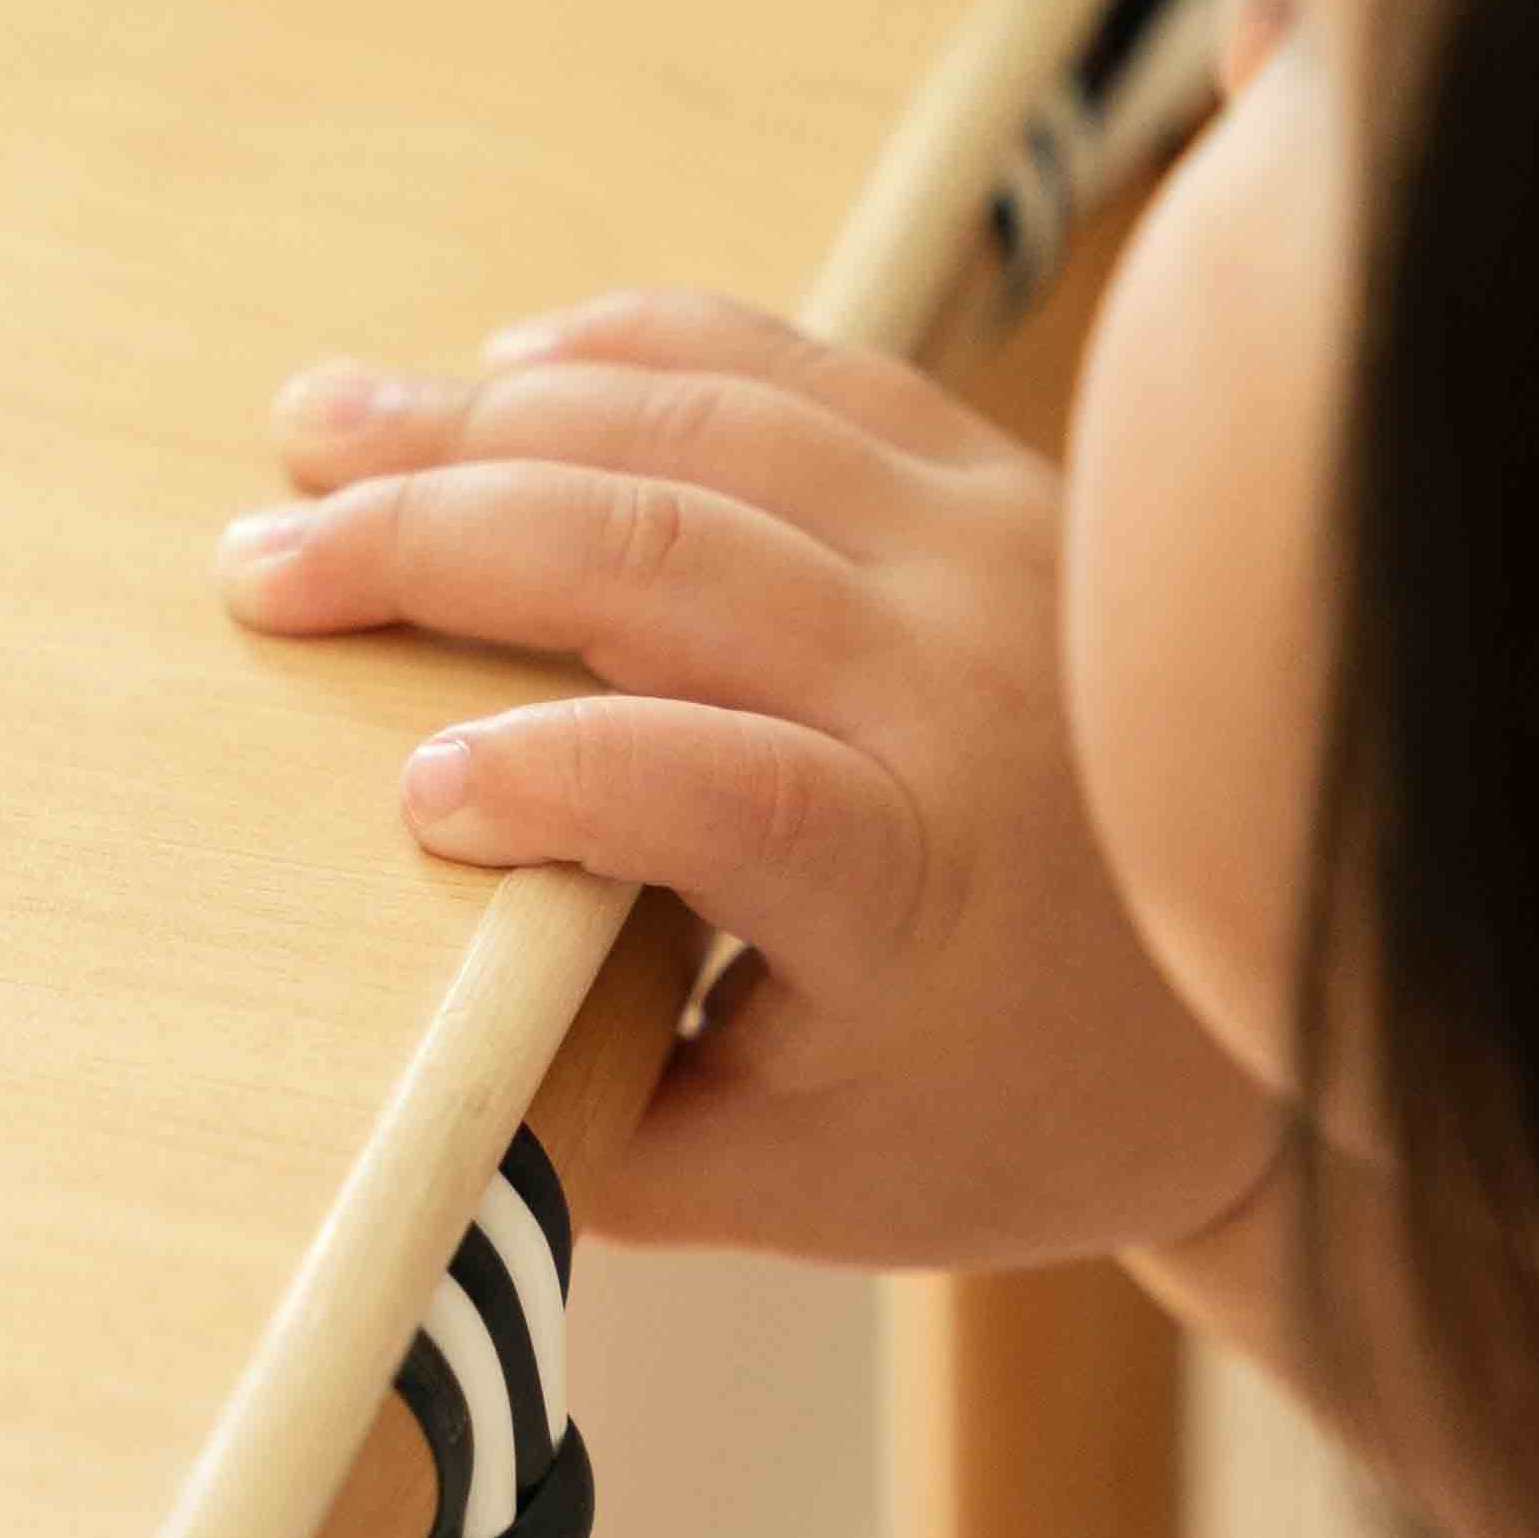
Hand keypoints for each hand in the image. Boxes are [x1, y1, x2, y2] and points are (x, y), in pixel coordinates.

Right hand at [215, 288, 1282, 1270]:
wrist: (1278, 995)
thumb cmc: (1026, 1107)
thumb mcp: (814, 1191)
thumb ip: (604, 1140)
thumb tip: (397, 1092)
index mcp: (920, 881)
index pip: (721, 793)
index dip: (556, 780)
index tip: (410, 801)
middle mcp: (962, 686)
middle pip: (677, 557)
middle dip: (436, 539)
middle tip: (260, 564)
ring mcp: (988, 552)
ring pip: (714, 428)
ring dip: (495, 413)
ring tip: (318, 424)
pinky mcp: (998, 478)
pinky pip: (800, 364)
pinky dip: (640, 346)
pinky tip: (508, 361)